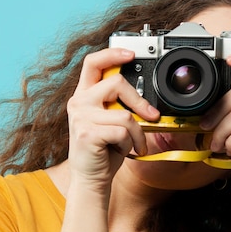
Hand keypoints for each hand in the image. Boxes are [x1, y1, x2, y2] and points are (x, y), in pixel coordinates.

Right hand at [66, 48, 159, 187]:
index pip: (93, 63)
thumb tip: (147, 101)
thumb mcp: (112, 122)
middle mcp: (79, 102)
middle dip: (140, 102)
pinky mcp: (87, 133)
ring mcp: (81, 117)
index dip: (113, 54)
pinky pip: (122, 132)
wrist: (91, 178)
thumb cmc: (104, 151)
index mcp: (84, 95)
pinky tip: (123, 151)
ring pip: (125, 114)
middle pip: (117, 84)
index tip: (131, 53)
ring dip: (137, 133)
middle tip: (151, 116)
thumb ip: (120, 106)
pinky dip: (130, 144)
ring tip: (134, 143)